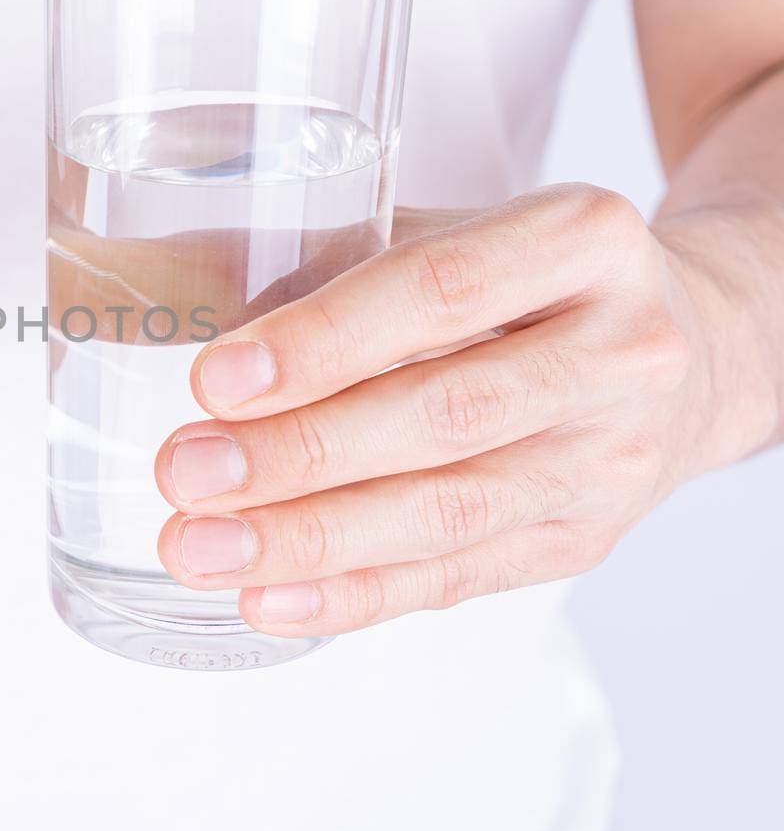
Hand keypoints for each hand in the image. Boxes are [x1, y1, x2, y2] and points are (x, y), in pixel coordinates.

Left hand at [153, 184, 702, 635]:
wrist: (684, 352)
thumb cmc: (521, 283)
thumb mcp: (445, 231)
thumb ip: (315, 257)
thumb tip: (146, 282)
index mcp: (581, 239)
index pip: (440, 291)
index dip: (324, 340)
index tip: (216, 379)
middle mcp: (621, 349)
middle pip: (445, 414)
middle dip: (300, 454)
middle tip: (185, 473)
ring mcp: (613, 457)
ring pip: (451, 511)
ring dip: (311, 539)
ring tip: (201, 547)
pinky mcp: (585, 539)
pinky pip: (460, 579)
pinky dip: (355, 595)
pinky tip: (269, 599)